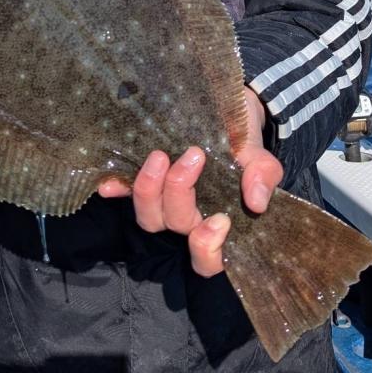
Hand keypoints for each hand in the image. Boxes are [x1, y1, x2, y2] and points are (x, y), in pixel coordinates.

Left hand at [98, 87, 282, 276]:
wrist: (226, 112)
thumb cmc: (243, 144)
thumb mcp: (260, 157)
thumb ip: (263, 176)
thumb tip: (256, 201)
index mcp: (217, 222)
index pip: (207, 259)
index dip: (208, 248)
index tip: (220, 219)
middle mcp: (187, 218)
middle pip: (175, 225)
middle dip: (179, 194)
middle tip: (193, 156)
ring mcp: (162, 202)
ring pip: (147, 217)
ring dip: (149, 190)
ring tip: (160, 156)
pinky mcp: (145, 180)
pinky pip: (123, 192)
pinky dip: (116, 189)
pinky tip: (108, 183)